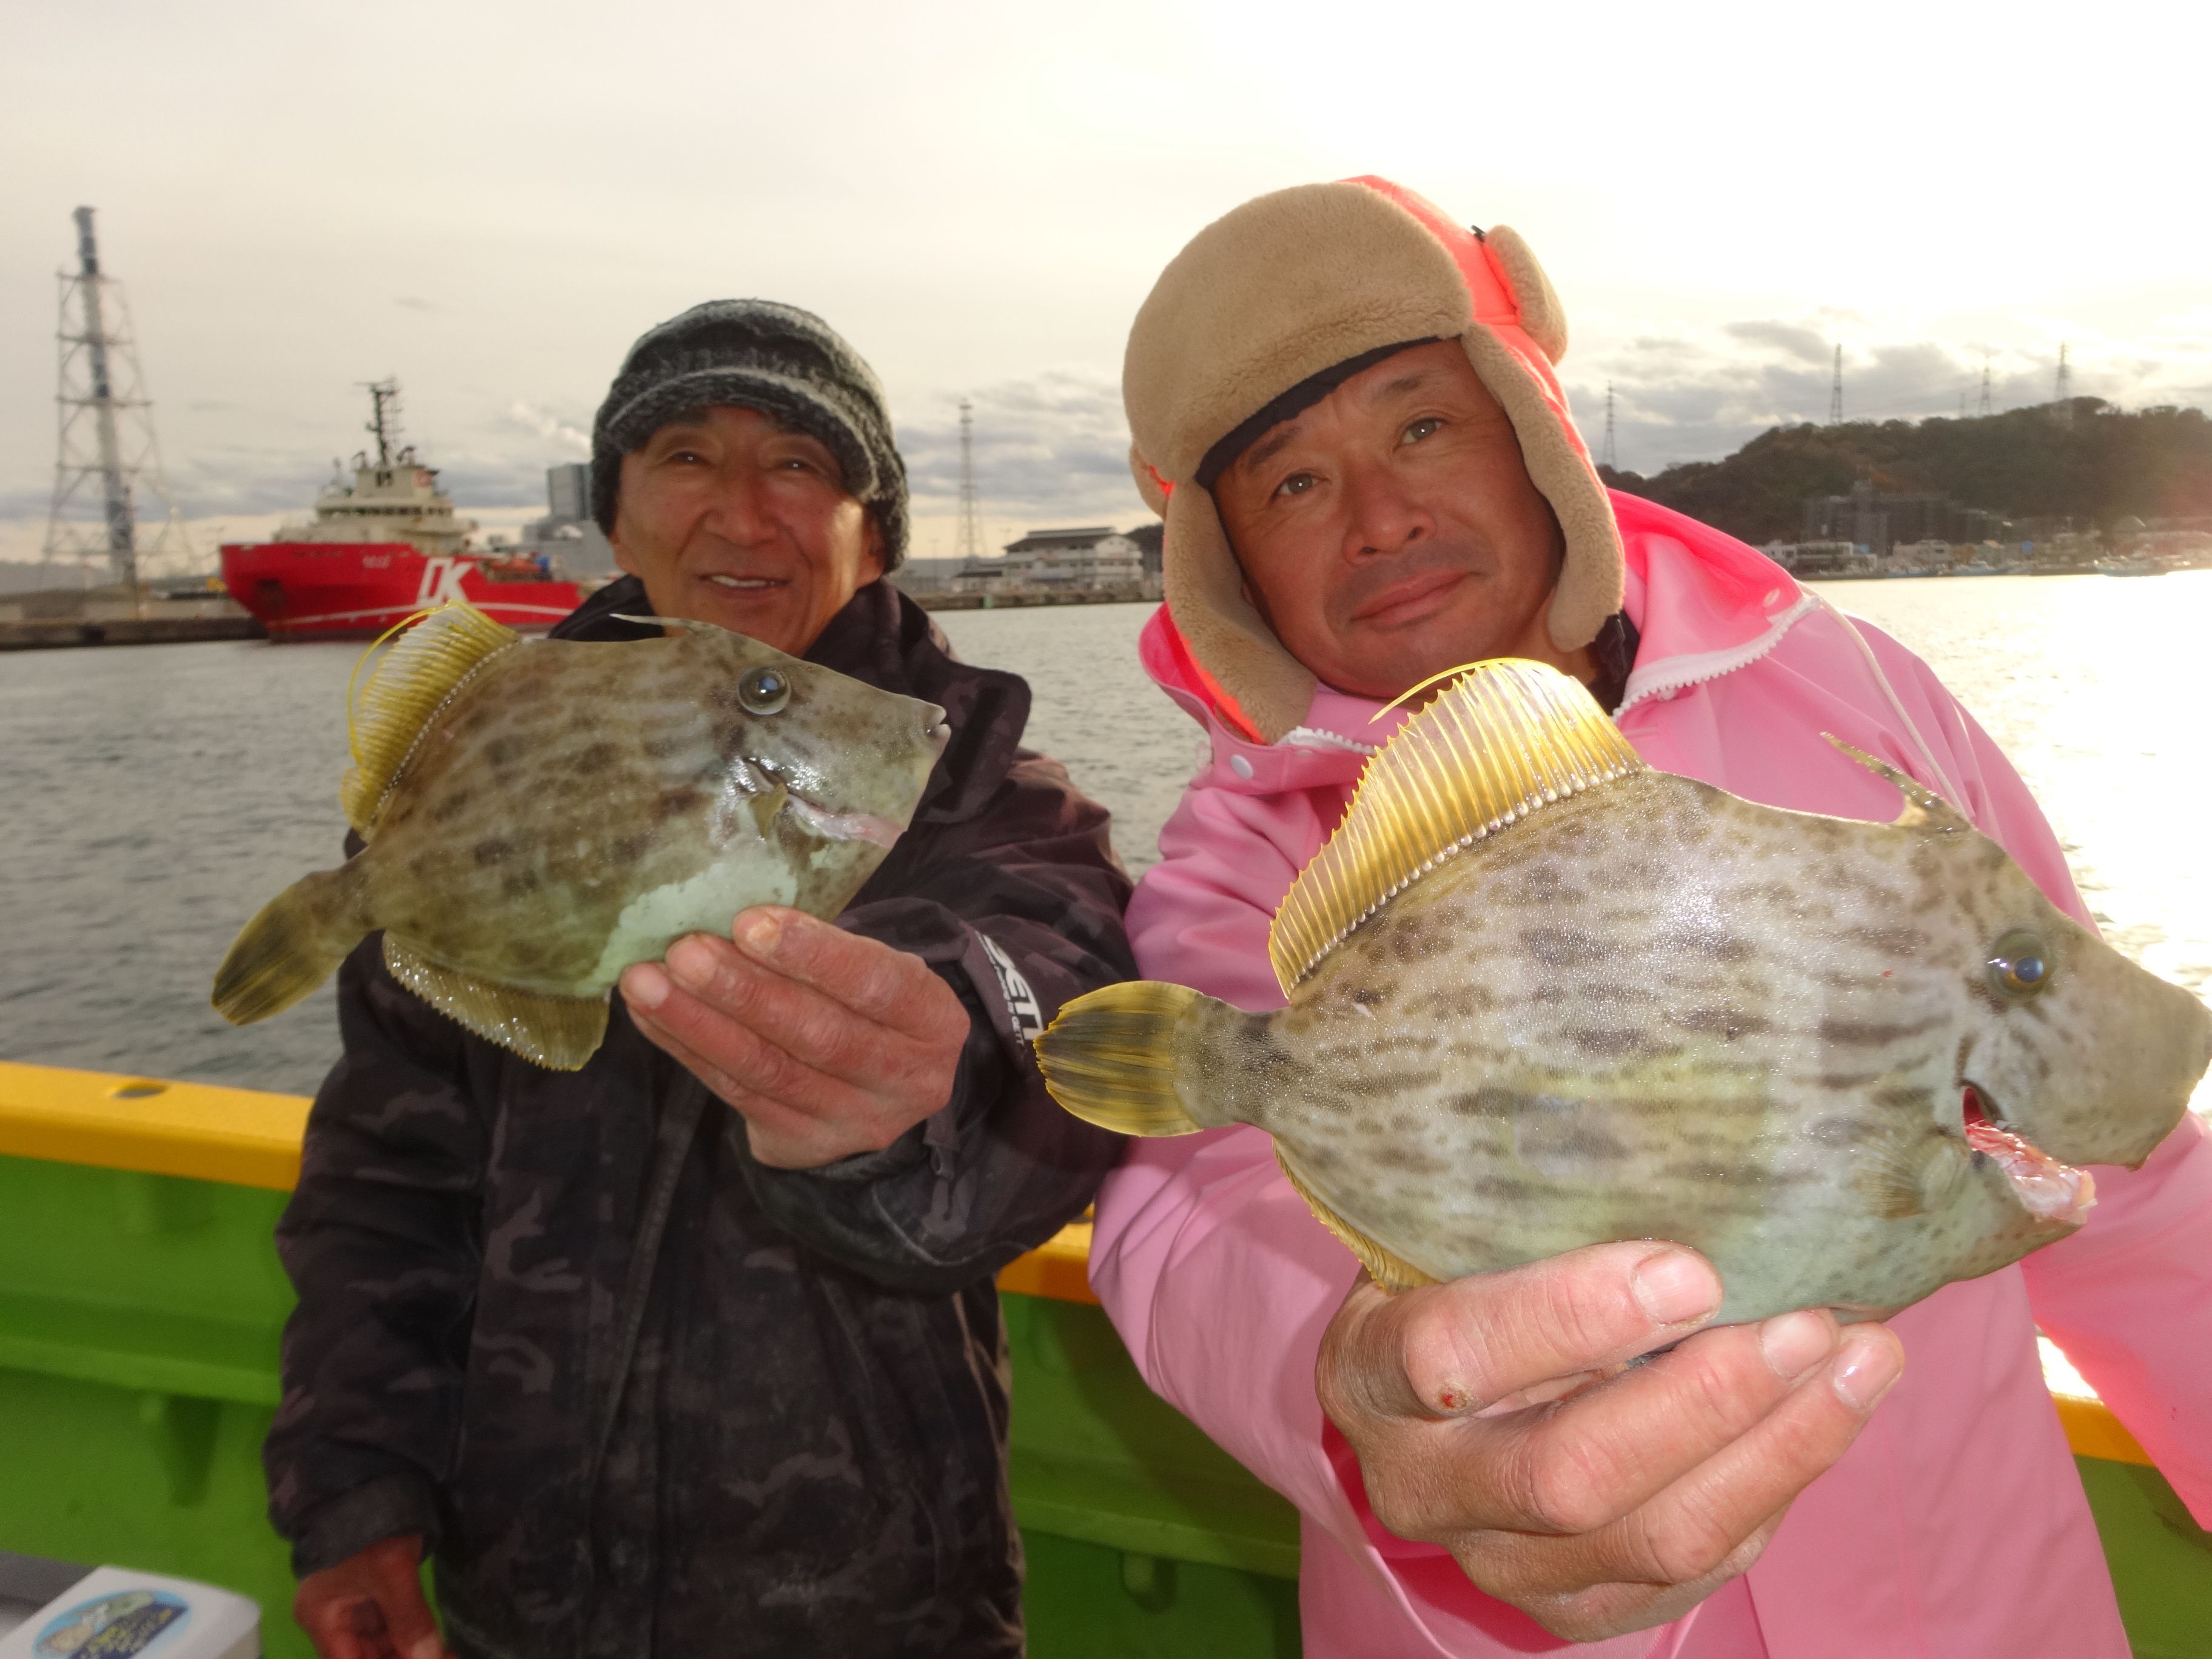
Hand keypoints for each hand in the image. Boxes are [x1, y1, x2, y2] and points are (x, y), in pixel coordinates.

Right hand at [293, 1535, 447, 1658]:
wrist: (373, 1476)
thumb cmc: (372, 1526)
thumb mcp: (392, 1573)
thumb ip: (409, 1621)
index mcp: (322, 1618)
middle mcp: (334, 1617)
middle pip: (367, 1655)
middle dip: (405, 1658)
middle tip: (443, 1658)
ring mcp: (356, 1604)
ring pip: (384, 1643)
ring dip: (413, 1650)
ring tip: (446, 1653)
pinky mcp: (378, 1590)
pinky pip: (395, 1625)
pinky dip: (415, 1636)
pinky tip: (440, 1645)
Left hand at [621, 905, 967, 1168]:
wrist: (885, 1089)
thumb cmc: (869, 1003)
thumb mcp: (877, 968)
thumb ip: (824, 948)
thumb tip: (730, 914)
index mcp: (933, 1021)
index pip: (876, 985)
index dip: (813, 955)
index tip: (749, 922)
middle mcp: (904, 1079)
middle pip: (817, 1035)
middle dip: (743, 991)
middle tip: (684, 952)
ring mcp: (853, 1122)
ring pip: (768, 1071)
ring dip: (699, 1024)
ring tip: (646, 982)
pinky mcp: (801, 1145)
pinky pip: (736, 1095)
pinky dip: (688, 1051)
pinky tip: (650, 1015)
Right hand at [1315, 1242, 1904, 1641]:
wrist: (1438, 1395)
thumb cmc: (1464, 1272)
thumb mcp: (1463, 1229)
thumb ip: (1536, 1211)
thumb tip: (1683, 1141)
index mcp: (1368, 1372)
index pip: (1451, 1356)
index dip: (1570, 1318)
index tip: (1691, 1269)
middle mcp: (1421, 1484)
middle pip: (1569, 1475)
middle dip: (1707, 1400)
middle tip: (1807, 1320)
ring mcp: (1496, 1562)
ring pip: (1655, 1537)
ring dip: (1778, 1446)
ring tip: (1862, 1356)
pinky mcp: (1574, 1610)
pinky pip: (1697, 1570)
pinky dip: (1778, 1484)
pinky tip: (1833, 1408)